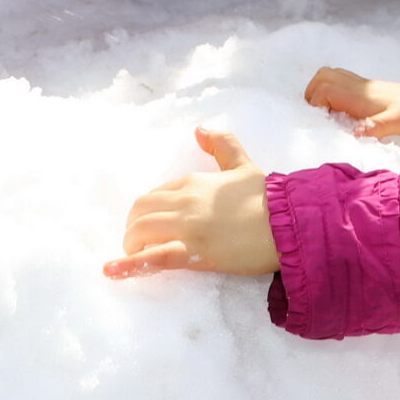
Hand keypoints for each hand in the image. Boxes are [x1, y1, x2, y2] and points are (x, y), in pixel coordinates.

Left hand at [105, 128, 276, 277]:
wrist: (288, 225)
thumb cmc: (268, 199)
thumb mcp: (244, 165)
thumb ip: (222, 144)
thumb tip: (199, 129)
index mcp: (193, 181)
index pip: (156, 195)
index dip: (151, 211)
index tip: (156, 224)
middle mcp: (184, 200)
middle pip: (140, 212)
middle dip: (134, 228)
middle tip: (142, 242)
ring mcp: (185, 227)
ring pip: (140, 232)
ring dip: (131, 245)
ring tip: (135, 256)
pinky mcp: (191, 252)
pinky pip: (152, 258)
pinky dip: (128, 266)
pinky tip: (111, 270)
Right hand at [304, 67, 399, 138]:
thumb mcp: (398, 124)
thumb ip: (376, 127)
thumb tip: (355, 133)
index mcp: (360, 95)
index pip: (324, 90)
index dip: (316, 105)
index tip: (322, 123)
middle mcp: (359, 86)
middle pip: (323, 76)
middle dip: (313, 95)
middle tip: (320, 117)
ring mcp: (364, 86)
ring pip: (332, 76)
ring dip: (322, 92)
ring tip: (328, 115)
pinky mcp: (370, 90)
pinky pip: (343, 82)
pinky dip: (335, 92)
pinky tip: (345, 113)